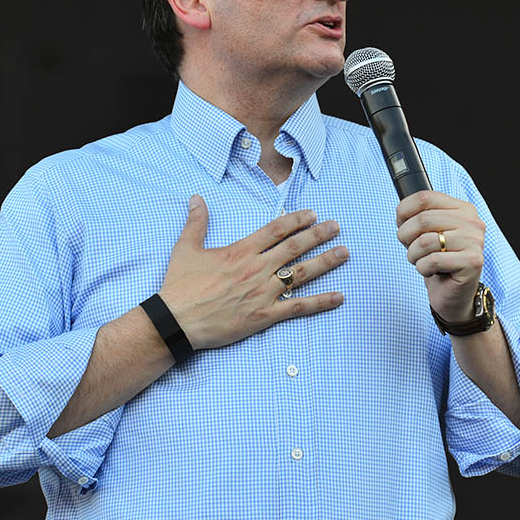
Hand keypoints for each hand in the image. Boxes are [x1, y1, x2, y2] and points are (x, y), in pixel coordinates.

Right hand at [159, 195, 347, 349]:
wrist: (175, 321)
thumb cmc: (179, 286)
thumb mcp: (185, 248)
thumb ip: (196, 222)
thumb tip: (197, 198)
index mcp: (240, 251)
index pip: (275, 230)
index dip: (296, 220)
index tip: (312, 214)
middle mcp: (256, 269)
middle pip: (294, 247)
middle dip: (318, 235)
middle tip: (336, 227)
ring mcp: (262, 293)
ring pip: (301, 274)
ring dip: (325, 262)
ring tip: (344, 253)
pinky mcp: (264, 316)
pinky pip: (298, 307)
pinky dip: (320, 302)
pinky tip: (338, 297)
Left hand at [396, 191, 485, 322]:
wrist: (453, 294)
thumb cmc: (439, 261)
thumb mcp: (428, 233)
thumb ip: (418, 217)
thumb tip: (401, 212)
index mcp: (462, 209)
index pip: (425, 197)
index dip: (404, 211)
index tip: (402, 225)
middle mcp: (472, 222)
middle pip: (423, 219)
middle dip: (406, 237)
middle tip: (410, 249)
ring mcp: (475, 241)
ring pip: (425, 241)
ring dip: (414, 255)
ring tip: (421, 261)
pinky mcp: (473, 262)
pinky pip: (433, 260)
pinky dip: (423, 268)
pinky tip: (431, 271)